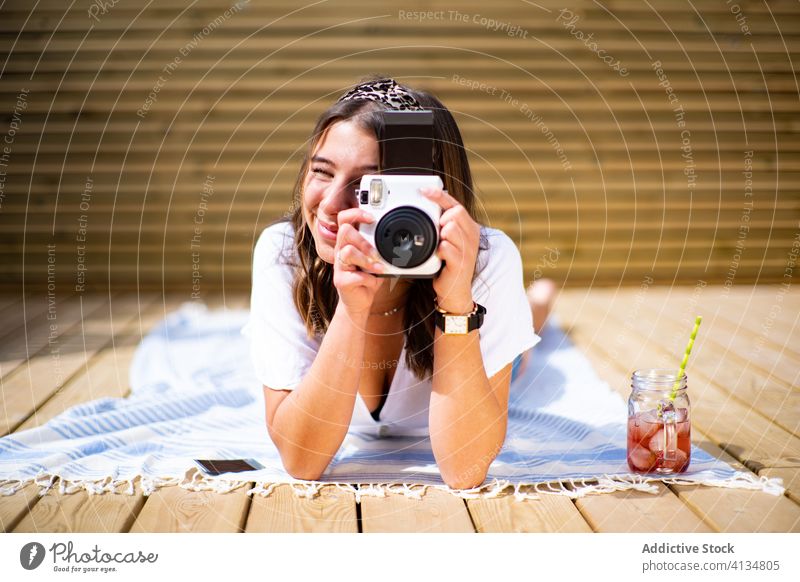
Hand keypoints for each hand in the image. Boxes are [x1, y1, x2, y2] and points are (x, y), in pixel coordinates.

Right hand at [332, 208, 384, 316]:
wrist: (360, 302)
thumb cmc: (368, 278)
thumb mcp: (377, 259)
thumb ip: (382, 248)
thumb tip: (400, 240)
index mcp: (349, 242)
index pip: (345, 219)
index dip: (356, 214)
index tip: (372, 218)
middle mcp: (341, 251)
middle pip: (344, 231)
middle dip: (364, 240)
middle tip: (375, 253)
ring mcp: (339, 266)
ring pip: (347, 251)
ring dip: (367, 259)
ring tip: (377, 268)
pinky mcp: (341, 281)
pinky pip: (354, 275)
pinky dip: (369, 279)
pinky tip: (373, 281)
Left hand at [422, 187, 479, 312]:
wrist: (455, 291)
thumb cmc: (449, 264)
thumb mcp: (449, 240)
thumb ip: (444, 224)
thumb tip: (432, 203)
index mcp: (469, 228)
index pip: (455, 204)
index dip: (439, 195)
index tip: (423, 190)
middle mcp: (472, 236)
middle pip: (455, 213)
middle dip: (441, 219)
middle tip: (437, 233)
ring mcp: (468, 250)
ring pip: (450, 229)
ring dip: (440, 236)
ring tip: (439, 247)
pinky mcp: (461, 263)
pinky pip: (446, 247)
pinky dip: (439, 250)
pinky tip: (439, 257)